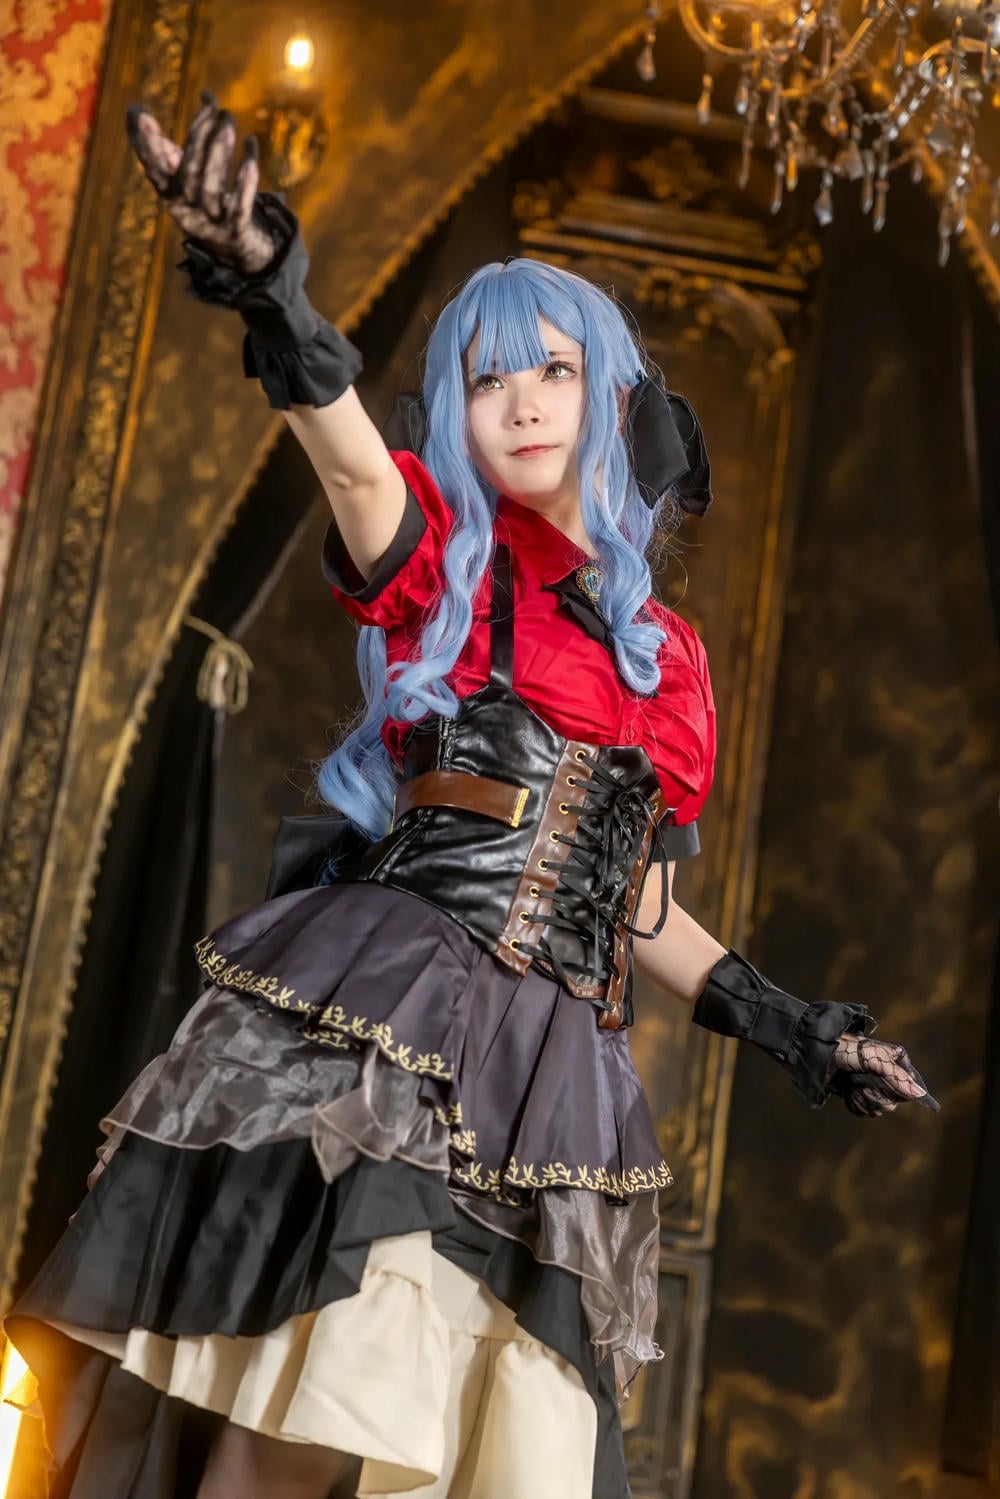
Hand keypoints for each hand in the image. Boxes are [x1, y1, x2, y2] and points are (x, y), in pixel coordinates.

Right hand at [126, 90, 275, 274]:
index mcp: (171, 198)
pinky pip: (240, 204)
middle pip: (188, 172)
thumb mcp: (185, 182)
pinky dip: (246, 177)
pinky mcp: (237, 233)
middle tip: (212, 105)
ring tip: (227, 119)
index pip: (154, 169)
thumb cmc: (210, 208)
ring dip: (219, 150)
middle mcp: (187, 213)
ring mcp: (212, 225)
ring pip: (211, 186)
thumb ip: (165, 152)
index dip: (145, 143)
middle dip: (198, 135)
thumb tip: (137, 112)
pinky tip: (252, 148)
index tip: (139, 112)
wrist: (241, 255)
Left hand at [828, 1033, 939, 1117]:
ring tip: (851, 1085)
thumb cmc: (846, 1049)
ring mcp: (871, 1087)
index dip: (897, 1090)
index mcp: (894, 1062)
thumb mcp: (874, 1057)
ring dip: (862, 1100)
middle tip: (861, 1082)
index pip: (909, 1088)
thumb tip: (919, 1094)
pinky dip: (855, 1105)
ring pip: (878, 1109)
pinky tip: (847, 1093)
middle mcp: (886, 1076)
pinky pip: (865, 1112)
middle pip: (892, 1103)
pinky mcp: (857, 1096)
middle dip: (875, 1096)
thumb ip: (897, 1076)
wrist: (817, 1054)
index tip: (883, 1083)